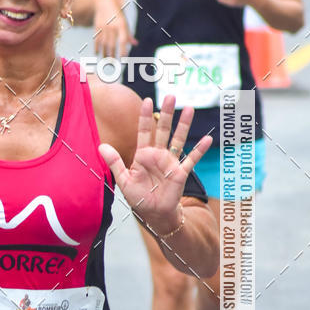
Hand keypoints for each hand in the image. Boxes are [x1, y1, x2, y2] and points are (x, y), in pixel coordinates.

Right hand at [93, 0, 137, 57]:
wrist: (103, 2)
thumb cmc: (117, 14)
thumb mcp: (124, 21)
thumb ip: (128, 33)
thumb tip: (135, 44)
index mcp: (122, 25)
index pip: (123, 40)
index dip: (123, 49)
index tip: (124, 59)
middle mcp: (112, 26)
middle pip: (112, 44)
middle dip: (112, 55)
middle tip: (113, 64)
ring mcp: (104, 27)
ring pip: (104, 43)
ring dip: (105, 53)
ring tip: (106, 61)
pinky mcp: (96, 27)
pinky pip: (97, 39)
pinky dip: (97, 47)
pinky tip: (97, 53)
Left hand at [99, 95, 211, 236]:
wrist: (153, 213)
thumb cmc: (138, 197)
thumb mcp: (123, 179)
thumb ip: (114, 162)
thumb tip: (101, 146)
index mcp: (143, 155)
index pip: (144, 131)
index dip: (145, 117)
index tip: (147, 101)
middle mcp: (158, 155)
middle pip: (163, 130)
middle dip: (166, 113)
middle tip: (170, 96)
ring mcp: (170, 162)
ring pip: (178, 139)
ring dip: (184, 125)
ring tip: (189, 108)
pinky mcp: (180, 172)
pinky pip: (191, 159)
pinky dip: (199, 150)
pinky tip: (207, 139)